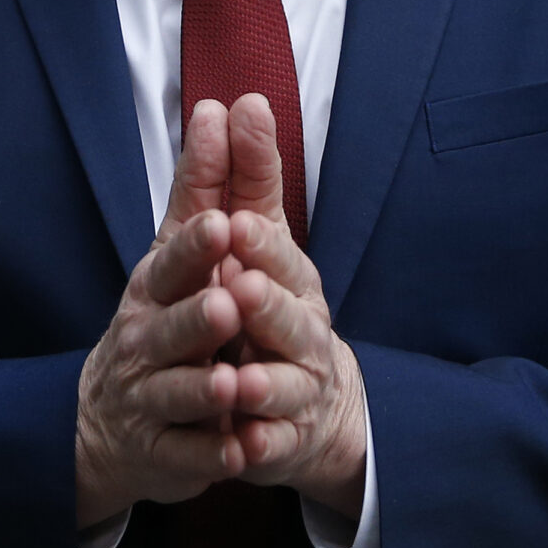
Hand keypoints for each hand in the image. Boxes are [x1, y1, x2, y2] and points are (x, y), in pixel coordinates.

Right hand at [73, 102, 253, 527]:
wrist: (111, 421)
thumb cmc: (162, 319)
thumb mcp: (180, 252)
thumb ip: (204, 184)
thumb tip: (218, 105)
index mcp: (155, 288)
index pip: (174, 262)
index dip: (195, 247)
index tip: (220, 225)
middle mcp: (145, 341)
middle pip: (171, 327)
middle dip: (198, 317)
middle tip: (228, 303)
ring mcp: (150, 399)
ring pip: (178, 393)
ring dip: (205, 390)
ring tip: (233, 385)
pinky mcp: (164, 452)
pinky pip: (188, 456)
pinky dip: (209, 456)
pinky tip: (235, 454)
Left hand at [216, 98, 368, 523]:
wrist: (311, 402)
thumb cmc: (270, 304)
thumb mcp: (255, 239)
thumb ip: (243, 177)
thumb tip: (235, 101)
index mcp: (291, 276)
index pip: (278, 252)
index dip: (260, 243)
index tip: (236, 224)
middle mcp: (303, 328)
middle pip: (290, 316)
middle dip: (266, 304)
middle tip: (239, 289)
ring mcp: (297, 386)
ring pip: (284, 384)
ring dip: (263, 382)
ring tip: (238, 382)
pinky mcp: (282, 437)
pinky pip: (271, 445)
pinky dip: (256, 447)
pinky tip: (239, 447)